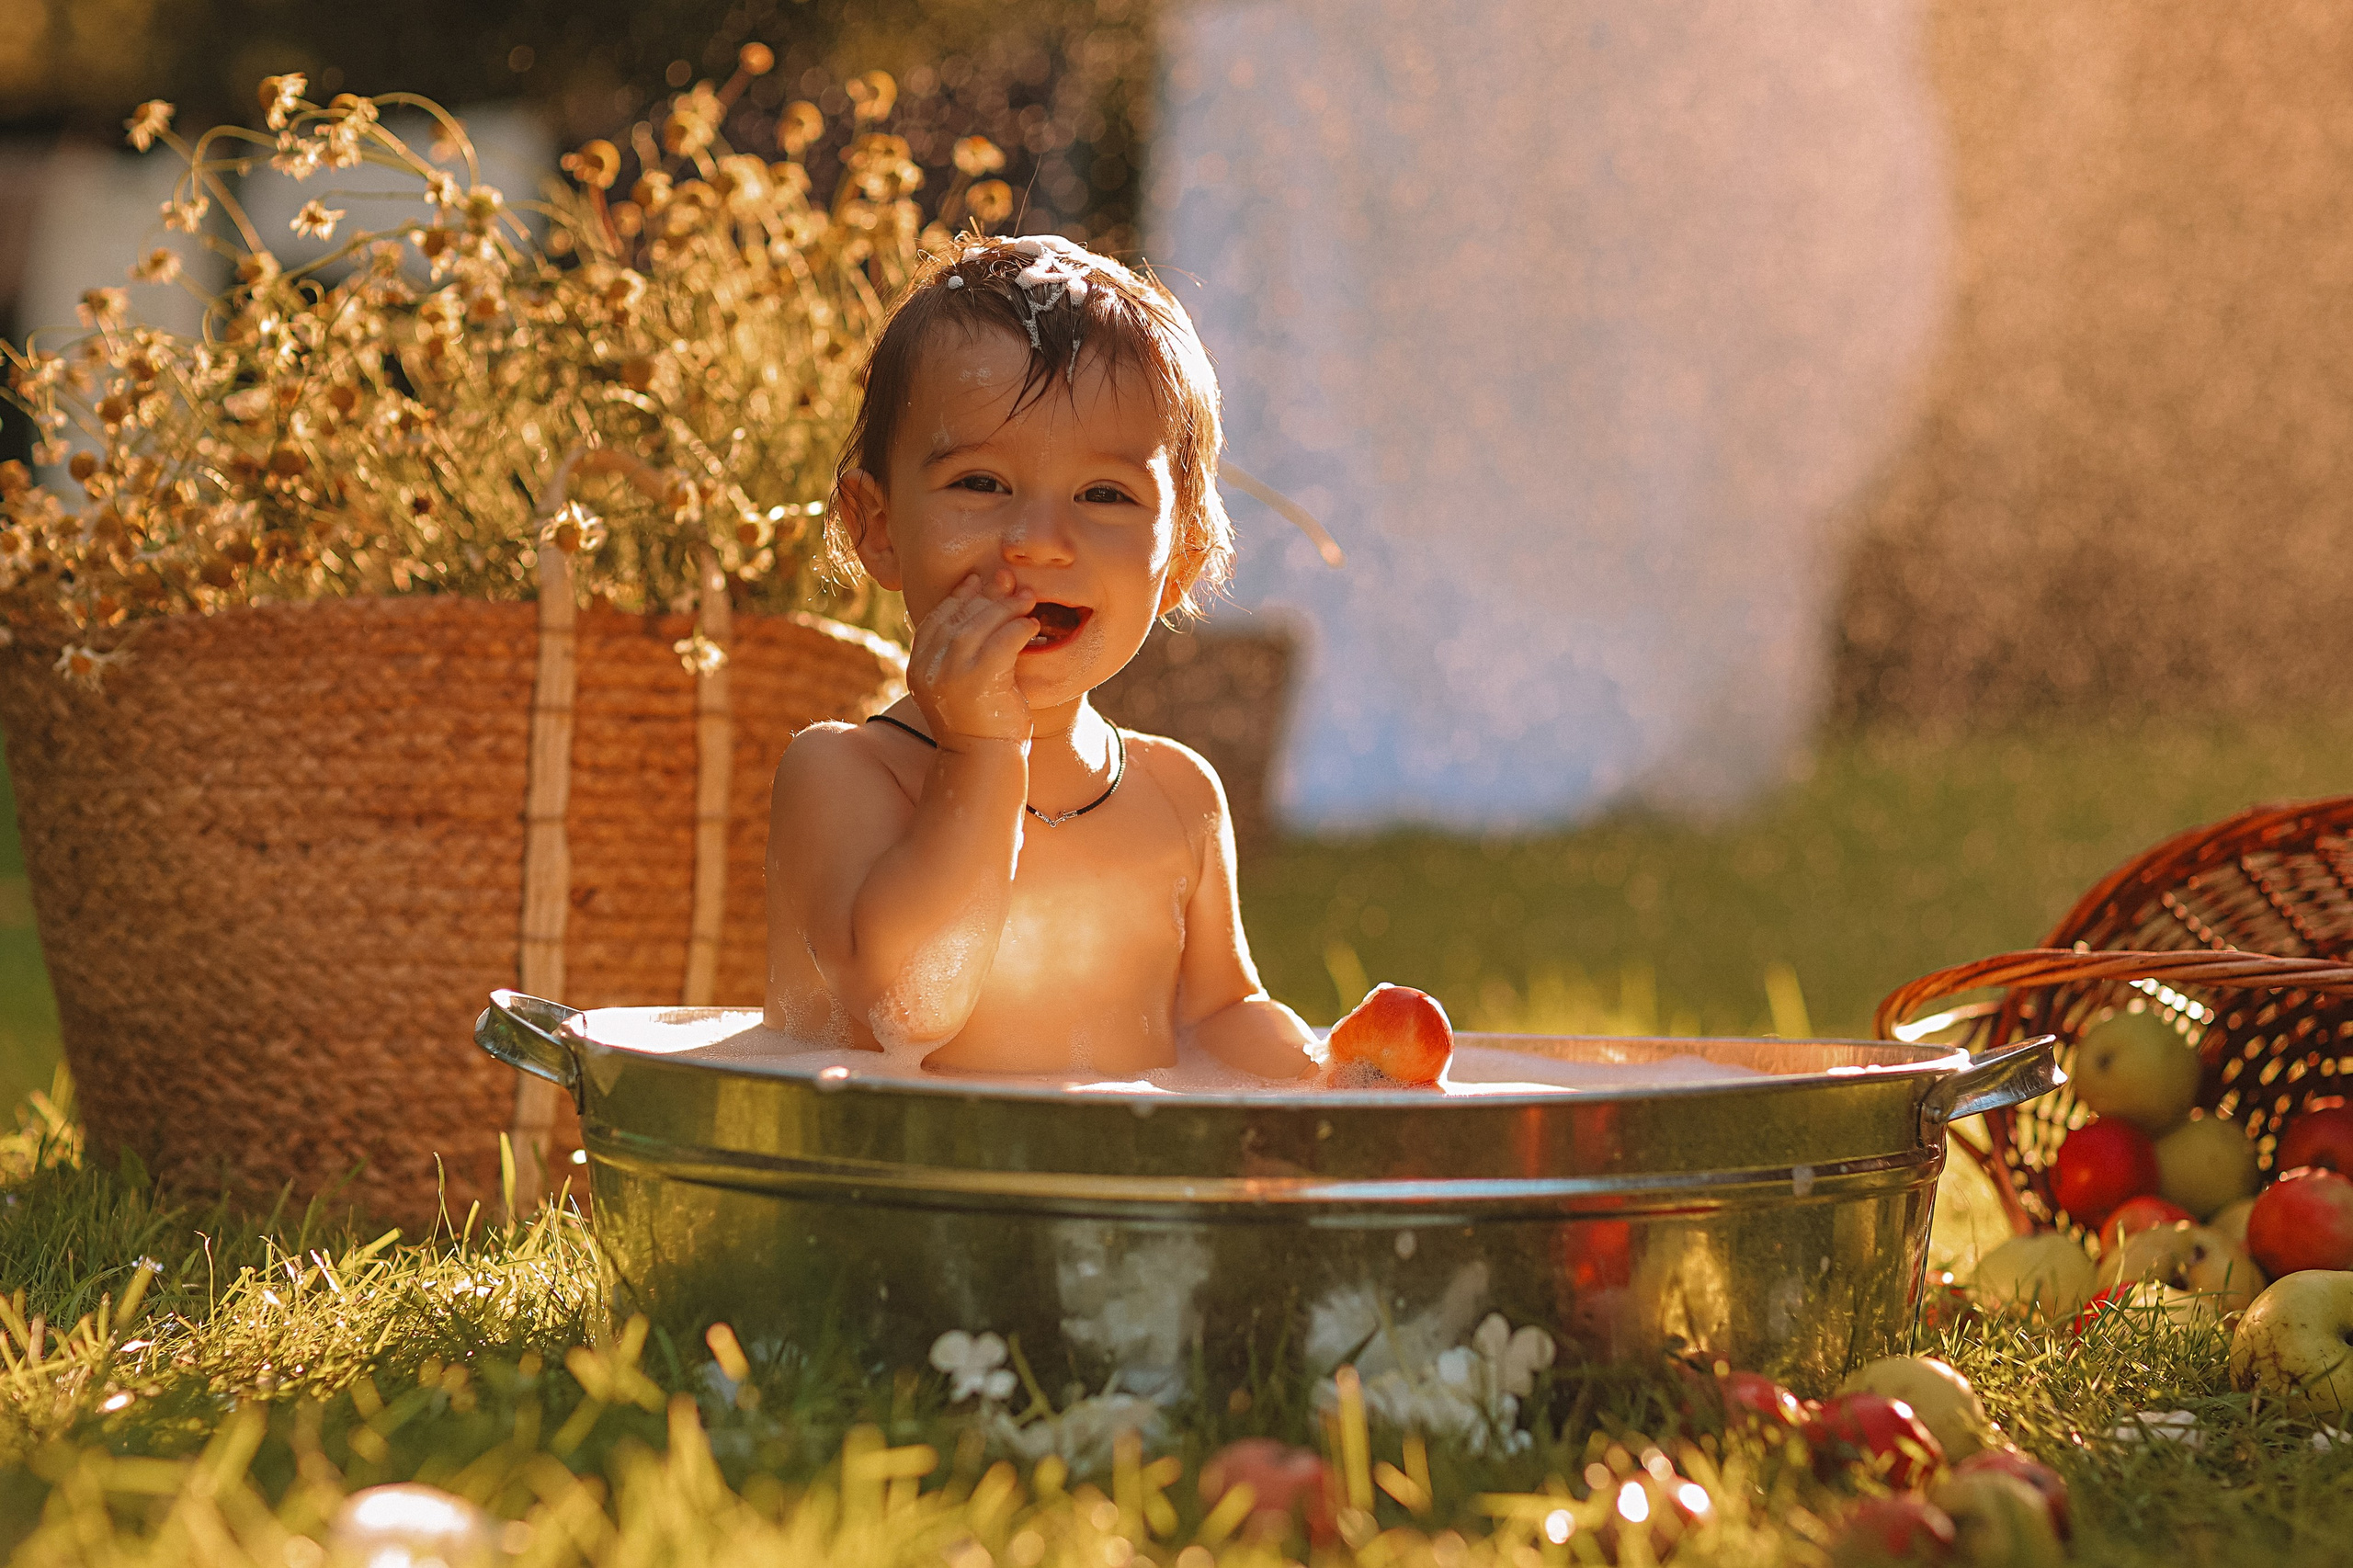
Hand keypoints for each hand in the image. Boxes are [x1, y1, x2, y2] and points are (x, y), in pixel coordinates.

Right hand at [909, 570, 1037, 743]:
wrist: (983, 762)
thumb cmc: (978, 724)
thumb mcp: (959, 685)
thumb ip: (959, 654)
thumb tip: (979, 609)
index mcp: (918, 667)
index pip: (936, 619)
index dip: (958, 597)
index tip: (977, 581)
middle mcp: (928, 667)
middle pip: (959, 617)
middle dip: (988, 596)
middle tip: (1010, 581)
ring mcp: (951, 673)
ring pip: (980, 624)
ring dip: (1007, 607)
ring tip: (1028, 599)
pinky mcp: (979, 679)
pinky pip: (1003, 640)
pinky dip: (1020, 628)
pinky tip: (1033, 626)